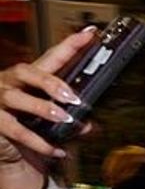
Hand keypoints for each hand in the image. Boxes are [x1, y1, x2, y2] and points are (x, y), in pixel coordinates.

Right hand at [0, 27, 94, 188]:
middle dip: (50, 82)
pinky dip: (39, 142)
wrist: (7, 153)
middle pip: (27, 72)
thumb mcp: (54, 122)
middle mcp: (10, 83)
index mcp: (28, 78)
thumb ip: (73, 121)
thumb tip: (91, 125)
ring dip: (43, 108)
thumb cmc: (29, 127)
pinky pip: (16, 130)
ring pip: (16, 98)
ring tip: (64, 119)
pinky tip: (57, 150)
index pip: (50, 58)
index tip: (90, 35)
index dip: (70, 46)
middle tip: (72, 97)